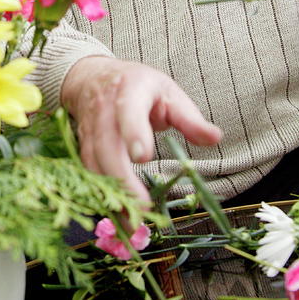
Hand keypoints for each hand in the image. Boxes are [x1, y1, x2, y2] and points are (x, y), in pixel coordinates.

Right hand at [60, 56, 221, 201]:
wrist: (92, 77)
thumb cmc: (138, 86)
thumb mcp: (168, 92)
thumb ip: (189, 118)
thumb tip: (216, 138)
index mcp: (129, 90)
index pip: (128, 111)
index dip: (133, 133)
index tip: (142, 157)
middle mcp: (103, 109)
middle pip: (106, 145)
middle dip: (122, 178)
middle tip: (143, 207)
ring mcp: (88, 128)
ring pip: (93, 163)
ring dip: (110, 194)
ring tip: (131, 222)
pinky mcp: (82, 145)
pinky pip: (88, 171)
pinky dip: (101, 195)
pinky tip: (117, 215)